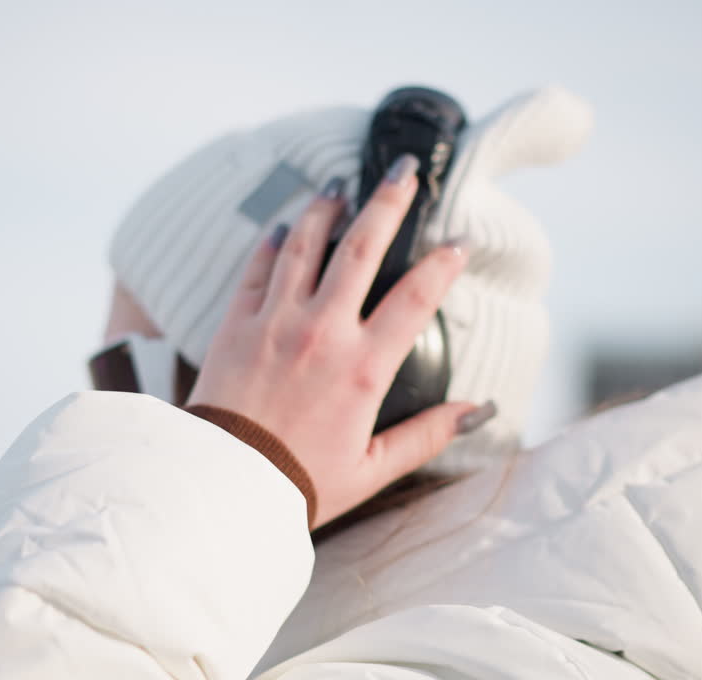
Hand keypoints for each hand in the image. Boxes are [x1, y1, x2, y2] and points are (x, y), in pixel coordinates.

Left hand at [186, 155, 479, 528]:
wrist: (222, 485)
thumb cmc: (299, 482)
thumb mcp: (373, 469)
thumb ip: (427, 435)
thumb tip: (479, 410)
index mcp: (363, 368)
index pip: (416, 298)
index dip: (444, 264)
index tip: (460, 241)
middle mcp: (322, 333)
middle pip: (362, 248)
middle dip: (388, 202)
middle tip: (404, 171)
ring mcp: (274, 322)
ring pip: (304, 245)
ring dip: (326, 209)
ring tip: (340, 185)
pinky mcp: (235, 324)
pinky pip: (256, 268)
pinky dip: (271, 243)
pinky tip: (282, 226)